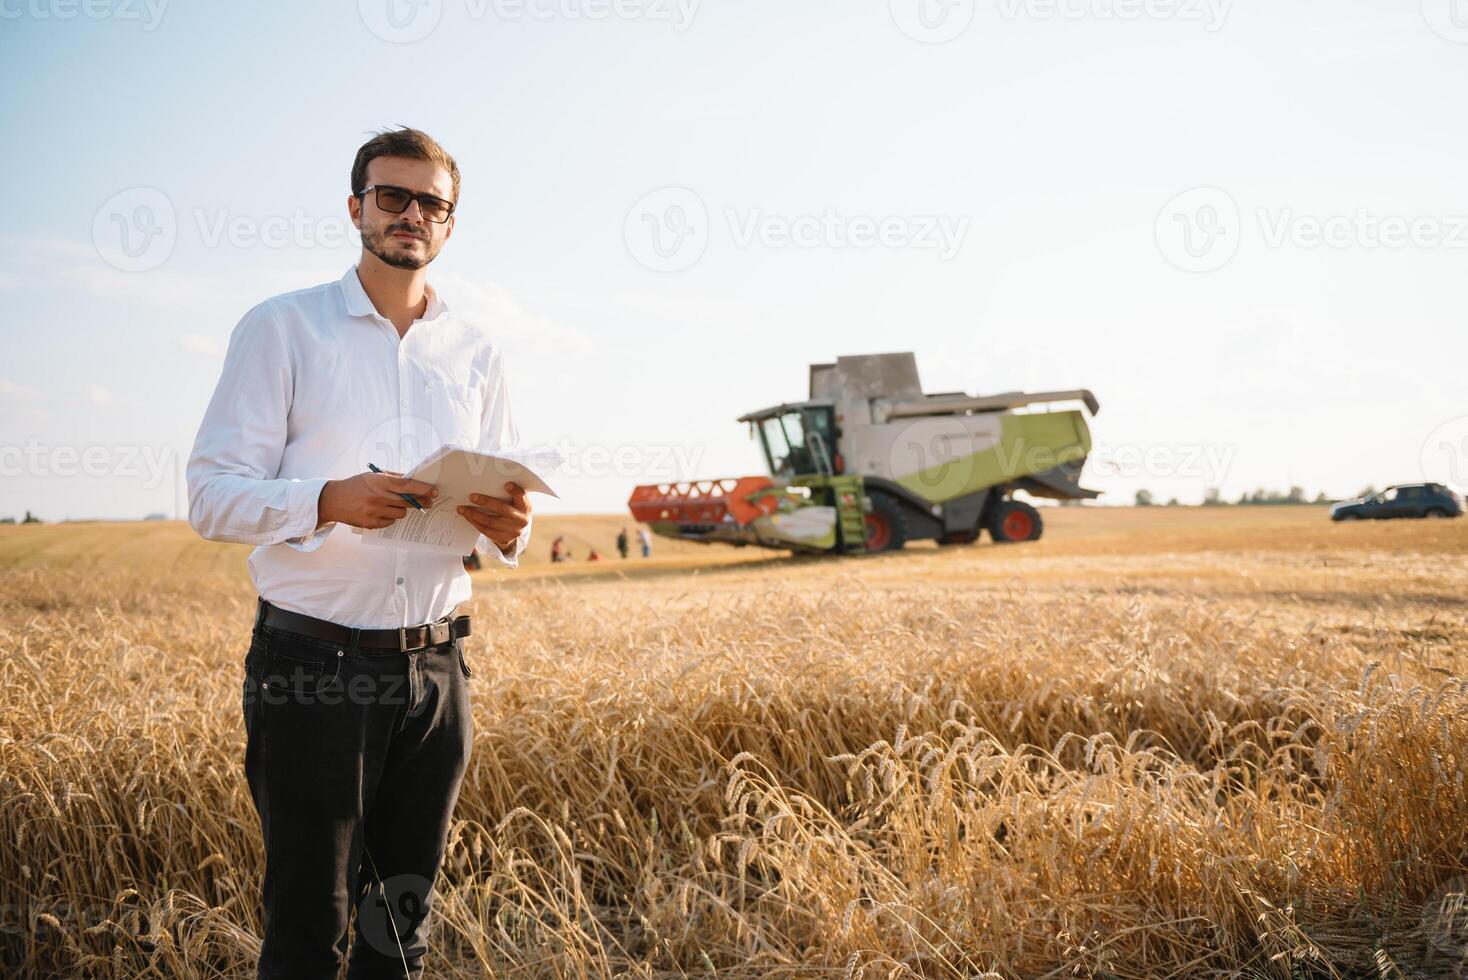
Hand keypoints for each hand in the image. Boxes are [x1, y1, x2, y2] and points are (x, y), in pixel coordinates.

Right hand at [317, 470, 437, 529]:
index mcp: (379, 482)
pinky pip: (390, 522)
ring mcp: (374, 512)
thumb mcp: (372, 476)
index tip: (434, 491)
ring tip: (393, 504)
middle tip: (428, 501)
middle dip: (420, 501)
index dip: (423, 489)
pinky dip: (390, 517)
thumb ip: (393, 477)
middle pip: (408, 502)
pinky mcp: (371, 523)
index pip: (407, 486)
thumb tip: (414, 480)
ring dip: (402, 509)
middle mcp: (378, 497)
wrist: (333, 500)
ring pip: (401, 514)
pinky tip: (382, 511)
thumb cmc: (356, 485)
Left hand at [456, 482, 530, 552]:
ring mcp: (513, 531)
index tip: (506, 484)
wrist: (518, 527)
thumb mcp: (515, 500)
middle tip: (472, 497)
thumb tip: (486, 483)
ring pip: (491, 522)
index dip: (515, 491)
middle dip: (486, 502)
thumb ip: (506, 493)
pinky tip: (467, 517)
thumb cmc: (513, 507)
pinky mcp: (504, 539)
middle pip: (502, 510)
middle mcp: (521, 520)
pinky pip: (486, 531)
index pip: (522, 497)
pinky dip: (475, 523)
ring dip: (474, 514)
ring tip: (462, 508)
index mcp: (525, 507)